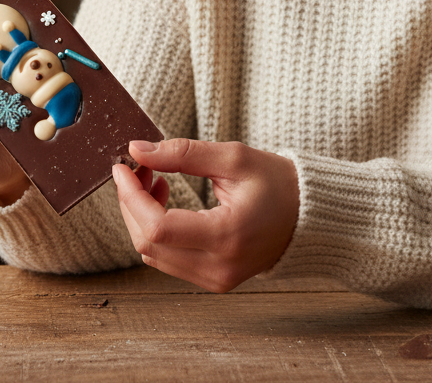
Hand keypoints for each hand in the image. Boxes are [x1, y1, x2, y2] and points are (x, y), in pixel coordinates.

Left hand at [112, 138, 298, 292]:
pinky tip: (165, 201)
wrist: (309, 216)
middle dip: (131, 203)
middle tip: (138, 167)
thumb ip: (182, 153)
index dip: (130, 197)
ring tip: (154, 179)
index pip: (157, 227)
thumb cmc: (278, 183)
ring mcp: (216, 280)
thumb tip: (138, 150)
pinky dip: (156, 230)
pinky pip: (168, 260)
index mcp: (226, 237)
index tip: (122, 167)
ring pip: (153, 255)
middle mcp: (218, 268)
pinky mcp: (214, 280)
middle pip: (148, 244)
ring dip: (141, 216)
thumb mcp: (233, 158)